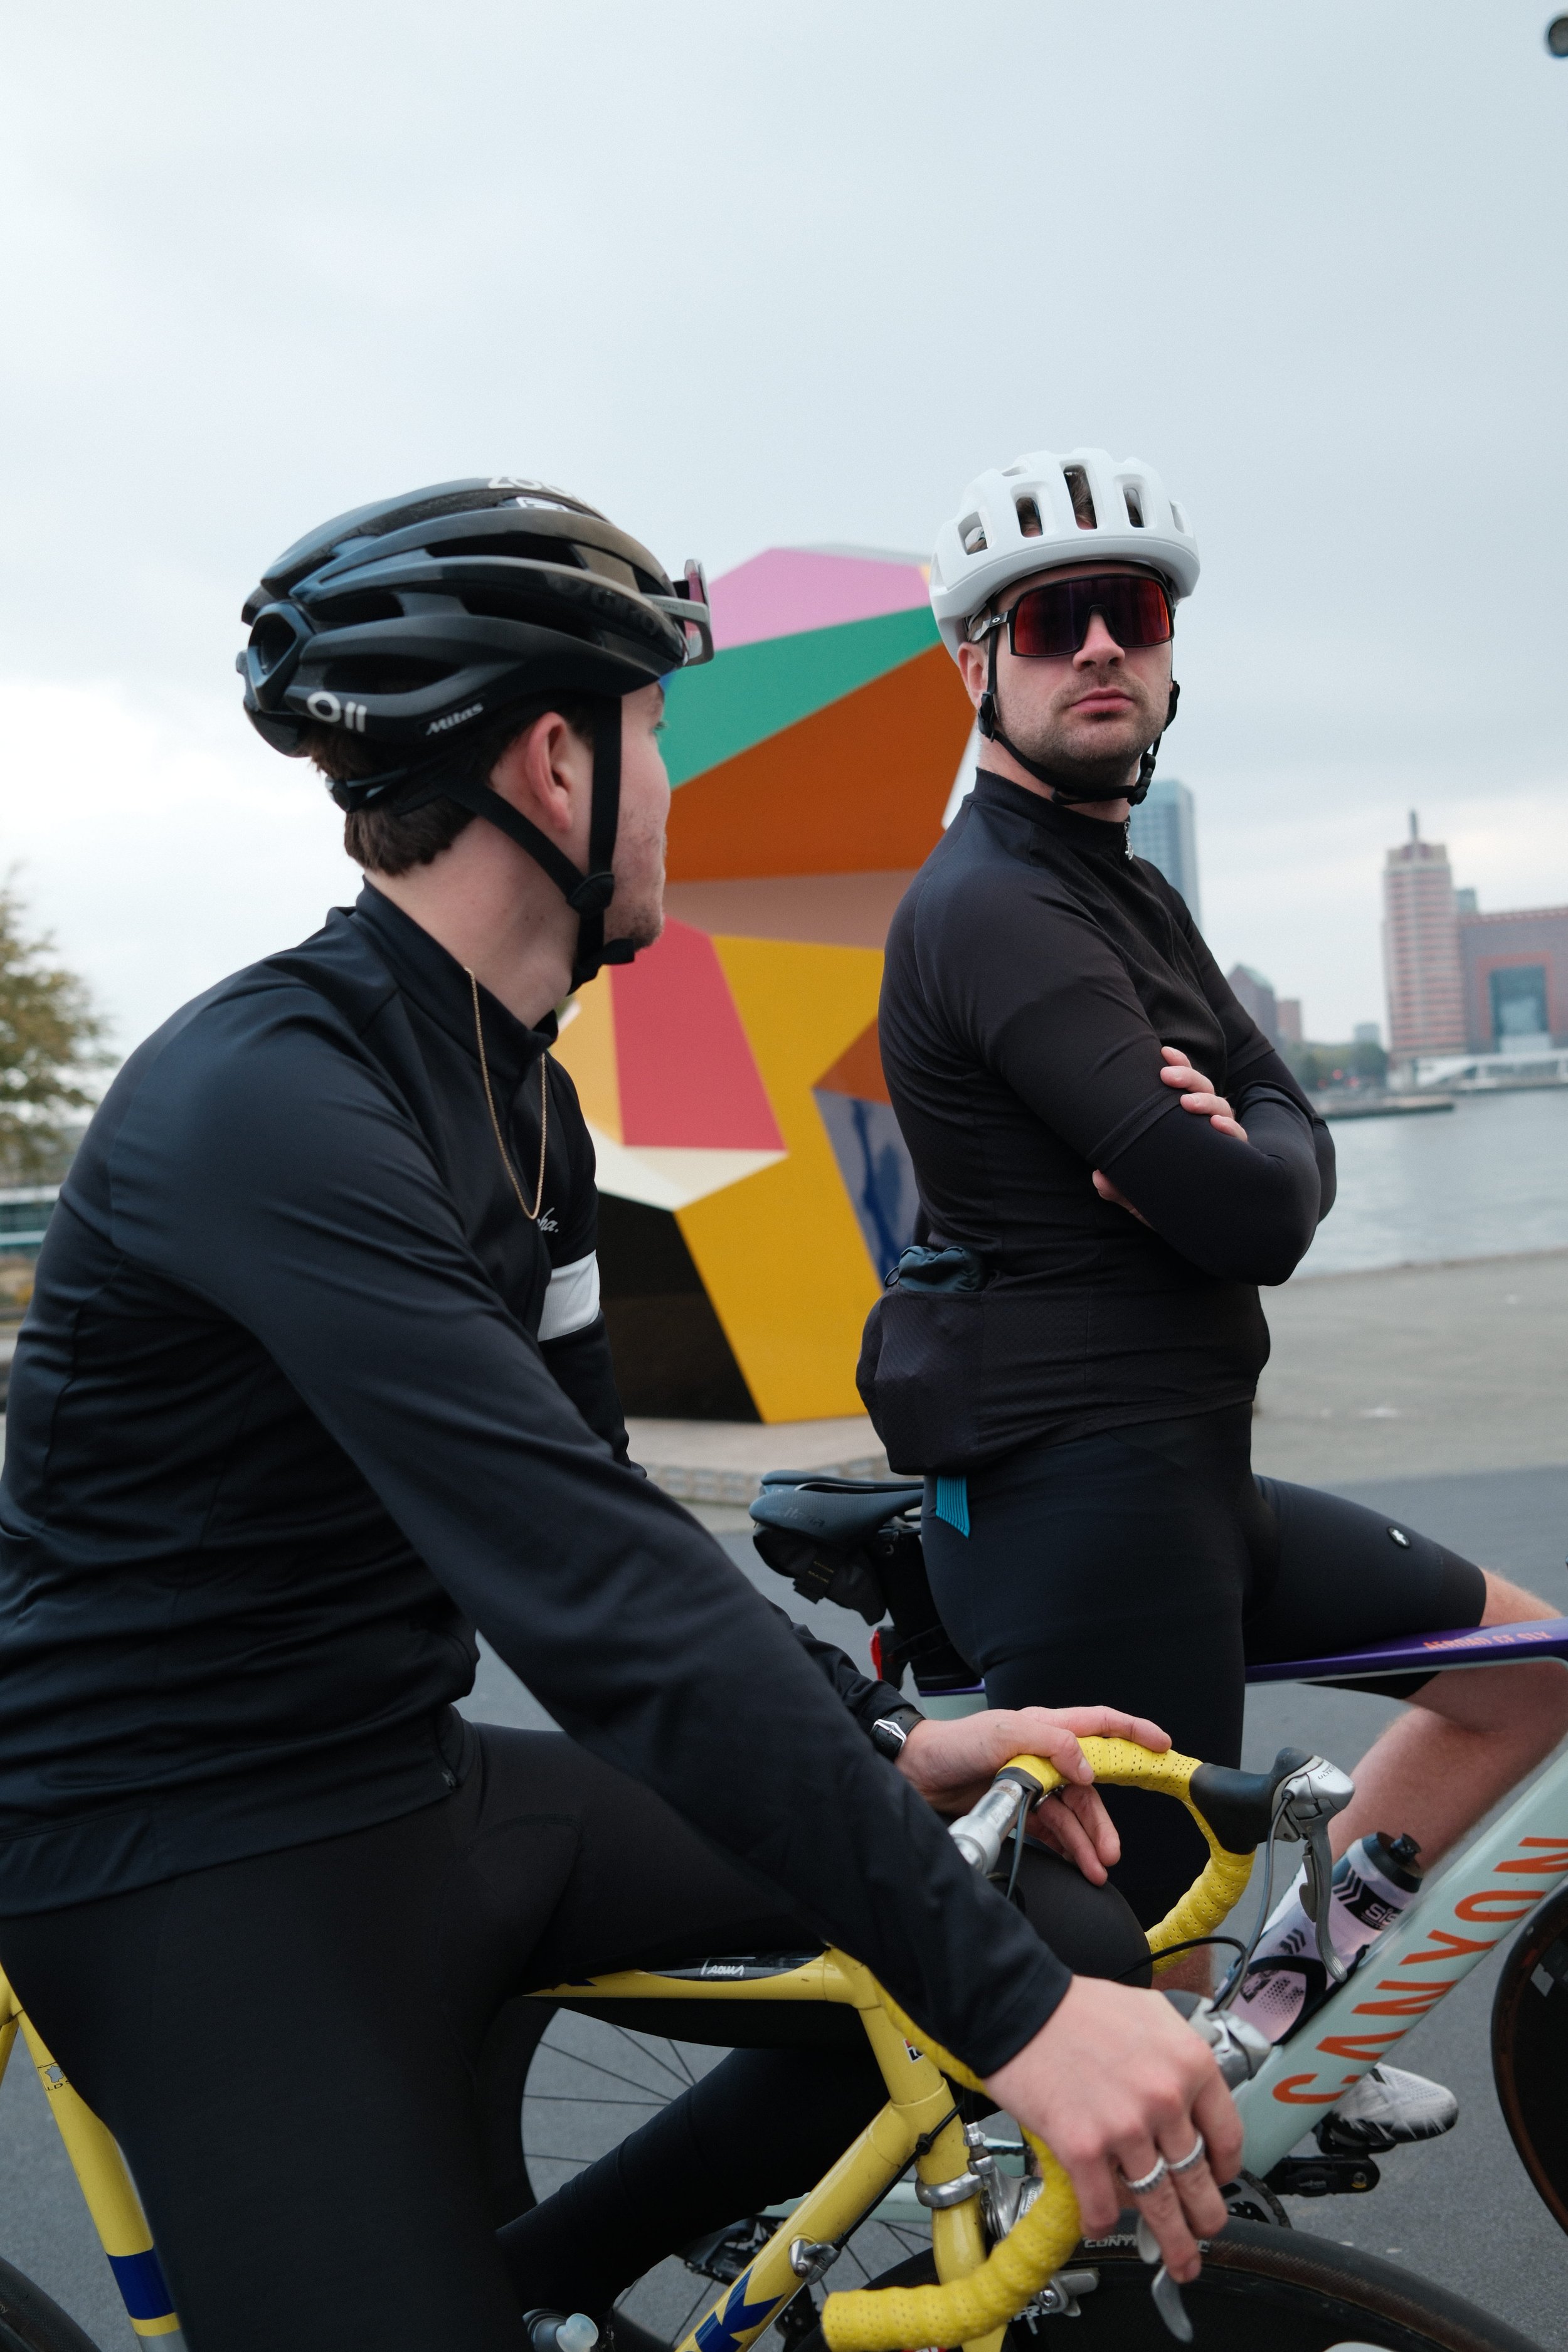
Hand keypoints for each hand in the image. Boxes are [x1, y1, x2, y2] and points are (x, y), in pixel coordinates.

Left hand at [895, 1705, 1170, 1883]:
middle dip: (1105, 1819)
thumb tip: (1086, 1767)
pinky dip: (1068, 1849)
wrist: (914, 1774)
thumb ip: (1049, 1743)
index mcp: (1045, 1727)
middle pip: (1090, 1786)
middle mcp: (1044, 1755)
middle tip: (1114, 1850)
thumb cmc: (952, 1745)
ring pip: (1073, 1814)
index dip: (1134, 1732)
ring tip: (1098, 1868)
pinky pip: (1053, 1831)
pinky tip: (1080, 1866)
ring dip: (1088, 1842)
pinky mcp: (1018, 1808)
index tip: (1162, 1746)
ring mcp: (1032, 1783)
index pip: (1100, 1725)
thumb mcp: (1002, 1734)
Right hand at [986, 1976, 1242, 2282]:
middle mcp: (1165, 2098)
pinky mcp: (1083, 2148)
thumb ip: (1177, 2056)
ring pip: (1158, 2204)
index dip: (1224, 2168)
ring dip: (1170, 2240)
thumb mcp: (1150, 2014)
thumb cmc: (1077, 2008)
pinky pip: (1103, 2205)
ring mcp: (1125, 2127)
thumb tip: (1190, 2094)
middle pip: (1196, 2180)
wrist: (1019, 2006)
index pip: (1226, 2135)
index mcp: (1188, 2064)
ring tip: (1178, 2259)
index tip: (1217, 2179)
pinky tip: (1102, 2227)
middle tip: (1205, 2233)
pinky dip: (1103, 2224)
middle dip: (1205, 2218)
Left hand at [1091, 1047, 1246, 1221]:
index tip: (1164, 1052)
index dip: (1179, 1068)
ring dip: (1206, 1103)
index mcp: (1188, 1125)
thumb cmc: (1174, 1204)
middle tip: (1166, 1075)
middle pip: (1204, 1091)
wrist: (1209, 1232)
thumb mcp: (1143, 1198)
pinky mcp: (1242, 1163)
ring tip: (1187, 1104)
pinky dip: (1231, 1132)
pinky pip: (1239, 1143)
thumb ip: (1122, 1188)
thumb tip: (1098, 1177)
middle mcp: (1210, 1128)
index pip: (1185, 1089)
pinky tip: (1219, 1128)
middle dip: (1187, 1078)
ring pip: (1223, 1111)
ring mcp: (1228, 1144)